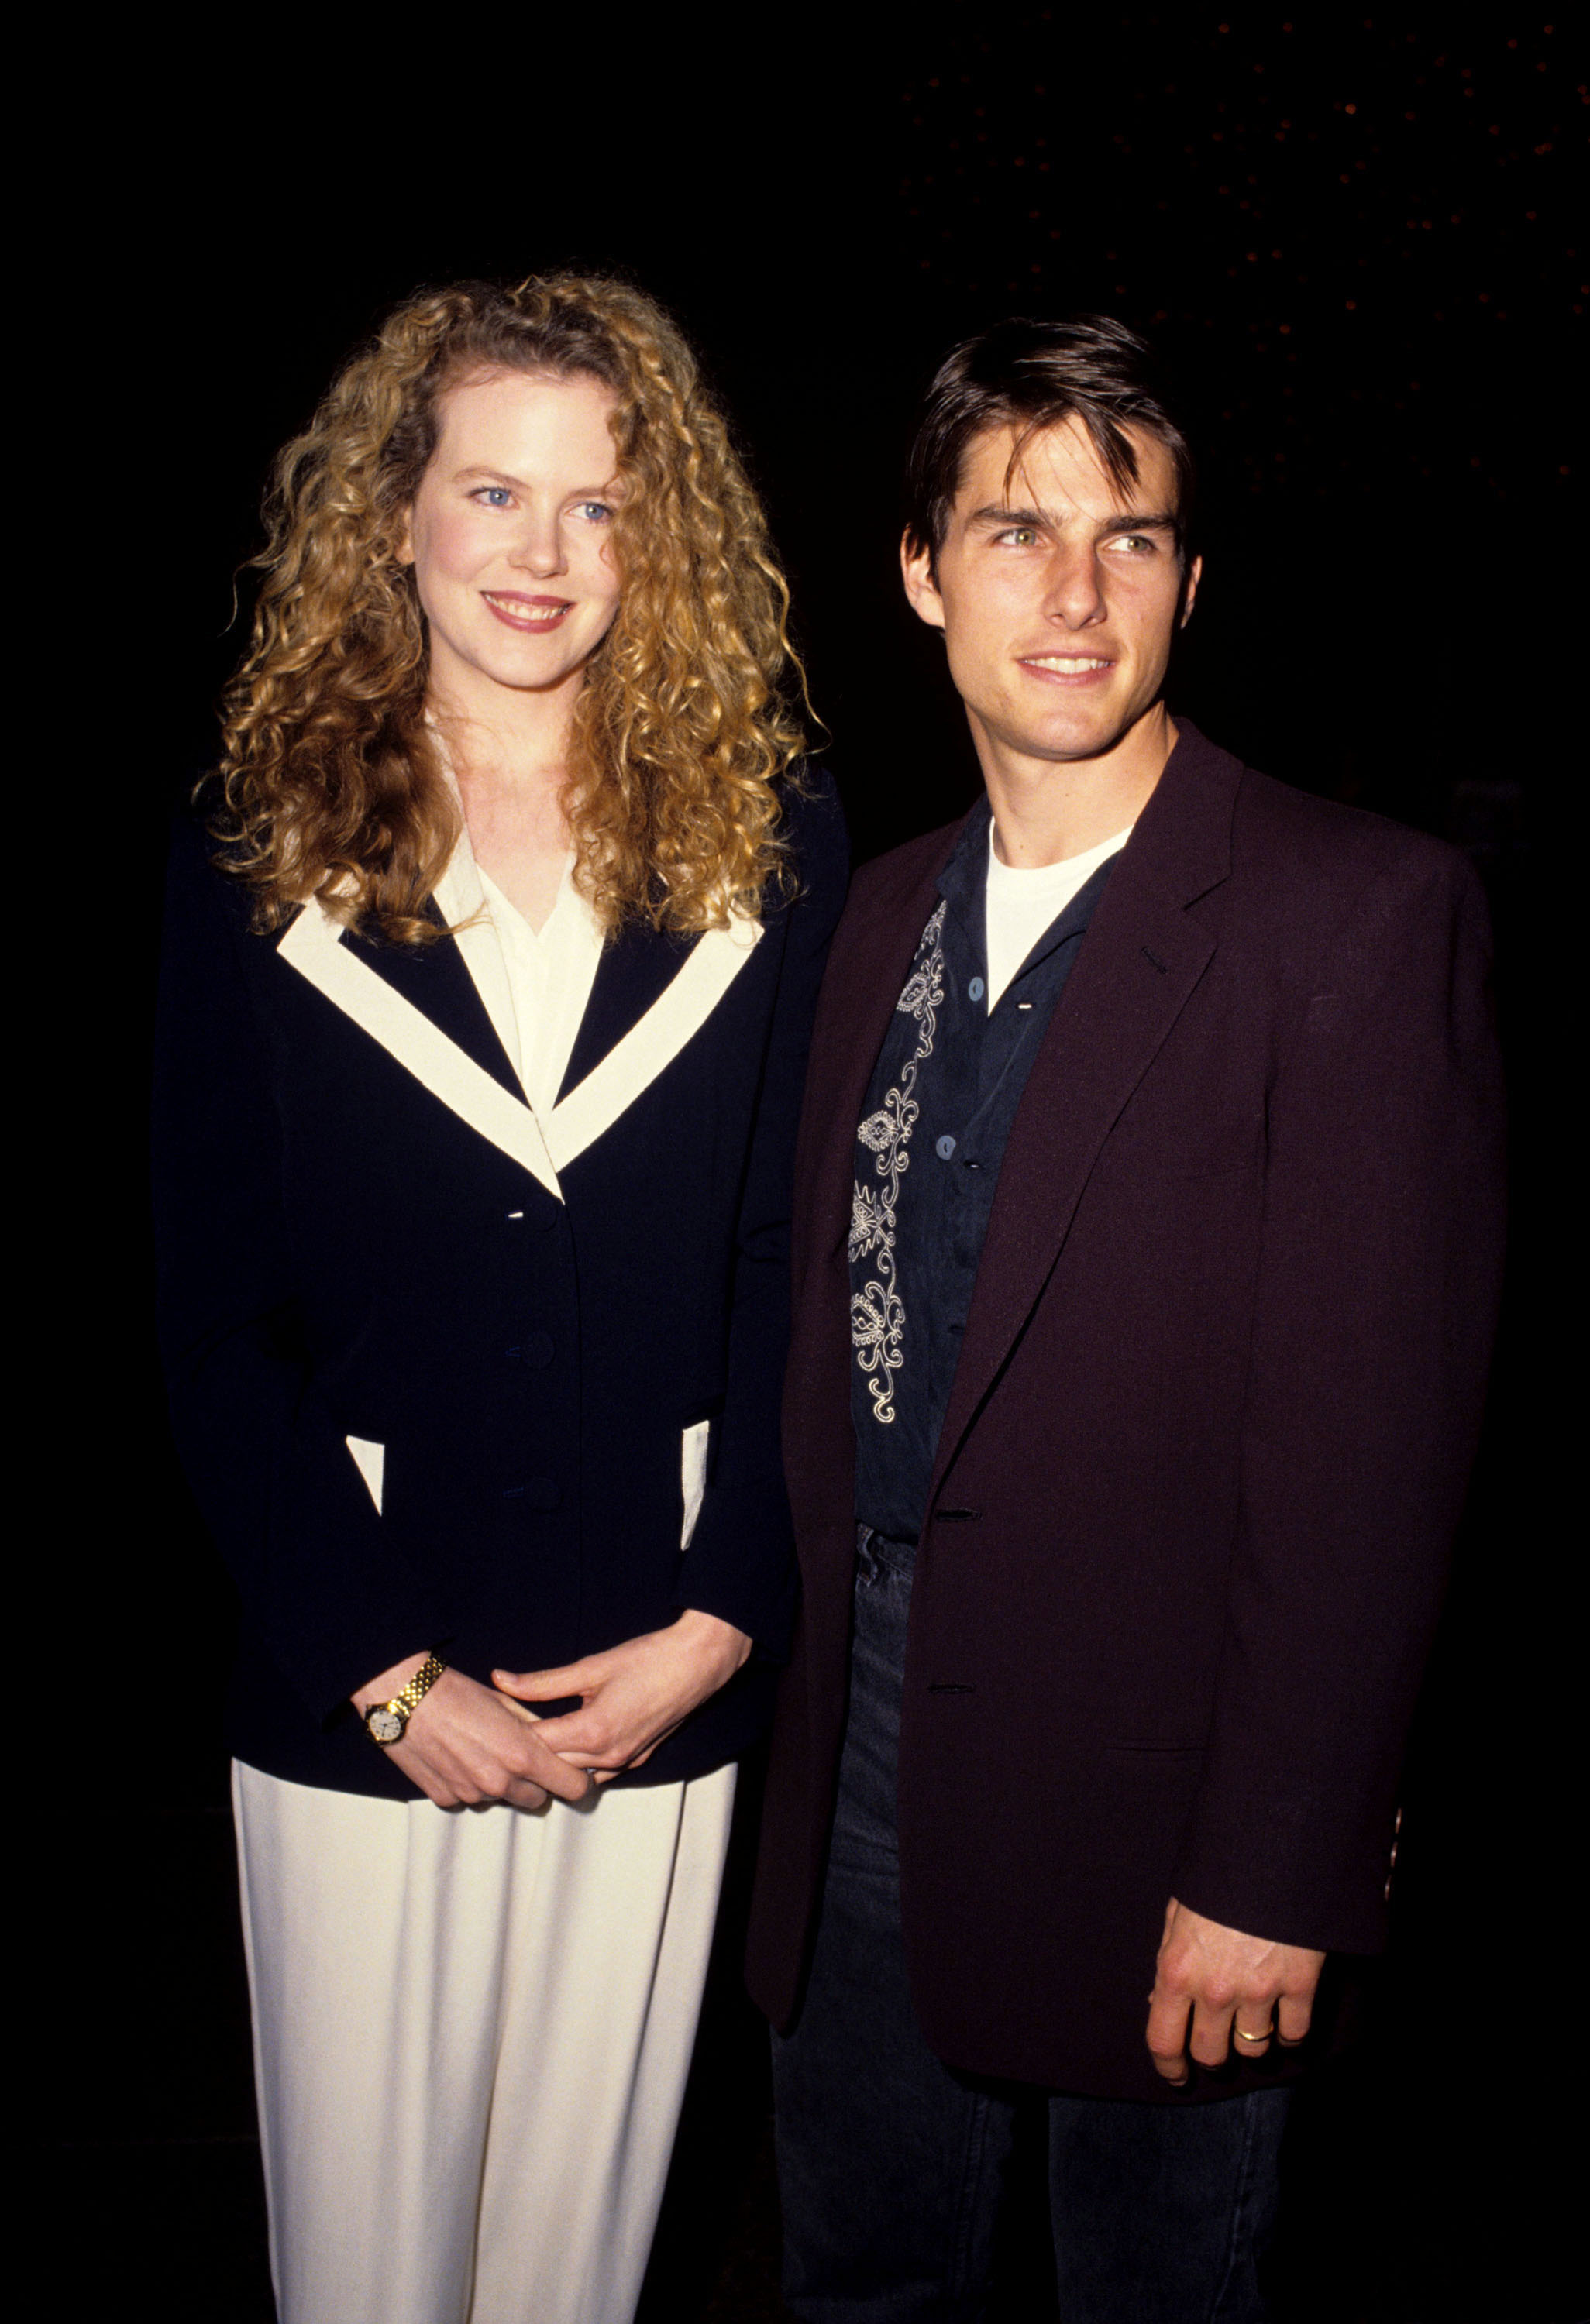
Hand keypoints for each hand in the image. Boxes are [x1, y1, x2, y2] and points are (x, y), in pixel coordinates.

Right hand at [353, 1655, 593, 1810]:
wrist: (404, 1697)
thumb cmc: (457, 1693)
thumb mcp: (507, 1704)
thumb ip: (536, 1729)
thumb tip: (556, 1742)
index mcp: (523, 1756)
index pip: (572, 1787)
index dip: (575, 1779)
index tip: (570, 1770)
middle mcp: (499, 1783)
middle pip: (537, 1799)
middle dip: (536, 1783)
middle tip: (521, 1757)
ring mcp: (471, 1794)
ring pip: (501, 1799)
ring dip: (500, 1783)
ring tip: (481, 1750)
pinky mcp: (445, 1798)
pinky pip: (469, 1798)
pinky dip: (469, 1784)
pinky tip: (457, 1757)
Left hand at [492, 1610, 752, 1781]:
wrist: (699, 1663)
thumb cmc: (647, 1659)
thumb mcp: (590, 1666)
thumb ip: (542, 1681)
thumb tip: (501, 1679)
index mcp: (591, 1732)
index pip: (536, 1746)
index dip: (511, 1733)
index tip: (494, 1721)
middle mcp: (608, 1756)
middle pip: (552, 1766)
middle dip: (530, 1749)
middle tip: (508, 1729)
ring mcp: (626, 1761)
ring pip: (576, 1772)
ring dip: (556, 1758)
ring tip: (539, 1733)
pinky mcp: (639, 1759)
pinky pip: (600, 1771)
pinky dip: (582, 1760)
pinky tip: (573, 1738)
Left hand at [1145, 1897, 1324, 2083]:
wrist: (1271, 1851)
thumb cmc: (1218, 1879)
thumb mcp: (1179, 1912)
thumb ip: (1169, 1959)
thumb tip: (1160, 2000)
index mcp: (1177, 1970)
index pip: (1163, 2040)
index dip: (1168, 2066)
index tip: (1176, 2075)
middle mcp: (1215, 1990)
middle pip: (1211, 2054)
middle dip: (1211, 2055)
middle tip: (1218, 2045)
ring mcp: (1259, 1991)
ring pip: (1254, 2050)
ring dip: (1251, 2043)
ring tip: (1252, 2024)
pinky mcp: (1299, 1985)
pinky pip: (1294, 2033)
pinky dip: (1289, 2034)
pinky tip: (1285, 2021)